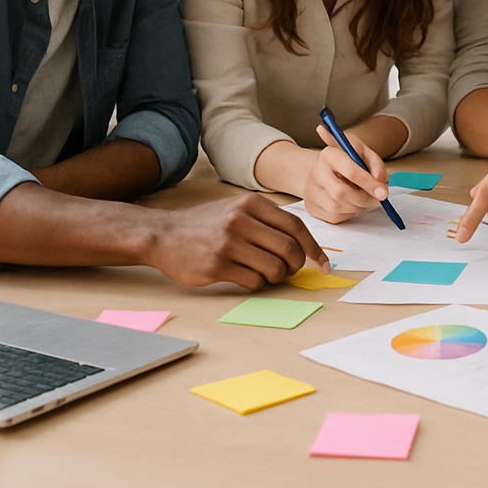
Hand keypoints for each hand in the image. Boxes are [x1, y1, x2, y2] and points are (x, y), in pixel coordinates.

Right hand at [147, 194, 329, 288]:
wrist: (164, 234)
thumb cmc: (206, 224)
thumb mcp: (237, 208)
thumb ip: (267, 221)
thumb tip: (302, 244)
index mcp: (252, 204)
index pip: (296, 226)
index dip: (314, 247)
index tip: (323, 263)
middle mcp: (242, 220)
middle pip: (290, 248)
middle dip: (297, 265)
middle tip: (291, 270)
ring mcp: (229, 243)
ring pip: (275, 268)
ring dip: (278, 277)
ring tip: (268, 274)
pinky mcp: (218, 265)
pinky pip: (255, 281)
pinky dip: (258, 284)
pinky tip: (248, 277)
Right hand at [301, 125, 388, 223]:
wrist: (324, 169)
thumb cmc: (347, 161)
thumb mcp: (363, 153)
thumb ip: (376, 164)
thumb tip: (381, 183)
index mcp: (329, 154)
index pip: (350, 171)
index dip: (369, 184)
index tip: (383, 193)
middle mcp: (316, 172)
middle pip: (340, 193)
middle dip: (362, 199)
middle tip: (374, 199)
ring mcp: (311, 191)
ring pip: (337, 208)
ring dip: (356, 207)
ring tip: (360, 198)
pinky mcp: (311, 207)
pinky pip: (334, 217)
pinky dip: (348, 214)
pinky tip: (349, 204)